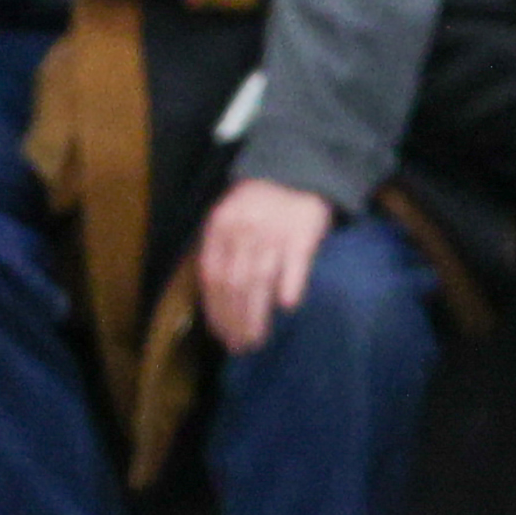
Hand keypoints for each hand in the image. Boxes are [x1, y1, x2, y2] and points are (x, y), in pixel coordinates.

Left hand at [198, 177, 333, 354]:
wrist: (296, 168)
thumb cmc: (260, 202)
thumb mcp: (229, 219)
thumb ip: (221, 252)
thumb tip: (216, 300)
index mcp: (219, 228)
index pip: (212, 277)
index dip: (215, 310)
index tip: (221, 335)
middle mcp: (242, 232)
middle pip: (234, 284)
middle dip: (234, 320)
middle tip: (239, 347)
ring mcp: (272, 233)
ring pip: (259, 281)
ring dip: (256, 315)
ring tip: (256, 340)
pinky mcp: (302, 233)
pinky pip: (294, 265)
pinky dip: (289, 286)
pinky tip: (288, 307)